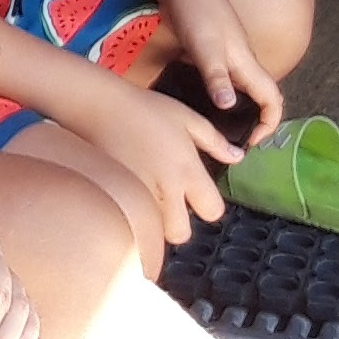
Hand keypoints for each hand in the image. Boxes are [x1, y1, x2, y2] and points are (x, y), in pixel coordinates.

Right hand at [49, 73, 236, 268]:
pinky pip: (131, 220)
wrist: (101, 106)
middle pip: (180, 232)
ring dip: (155, 223)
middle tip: (171, 204)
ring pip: (154, 231)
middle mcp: (165, 186)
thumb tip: (237, 157)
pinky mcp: (117, 195)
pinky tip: (132, 196)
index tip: (199, 196)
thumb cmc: (145, 108)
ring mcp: (140, 194)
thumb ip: (215, 141)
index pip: (212, 210)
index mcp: (187, 169)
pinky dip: (135, 215)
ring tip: (151, 200)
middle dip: (178, 225)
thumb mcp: (188, 119)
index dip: (207, 206)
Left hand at [161, 0, 283, 133]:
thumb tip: (228, 106)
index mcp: (246, 63)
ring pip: (239, 86)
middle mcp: (241, 60)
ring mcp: (226, 53)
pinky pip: (221, 77)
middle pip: (259, 95)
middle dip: (255, 119)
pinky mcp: (209, 48)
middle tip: (233, 140)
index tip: (251, 142)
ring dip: (235, 107)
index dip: (270, 123)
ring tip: (216, 126)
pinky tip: (196, 100)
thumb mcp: (205, 47)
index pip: (273, 99)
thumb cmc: (196, 13)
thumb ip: (216, 77)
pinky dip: (216, 92)